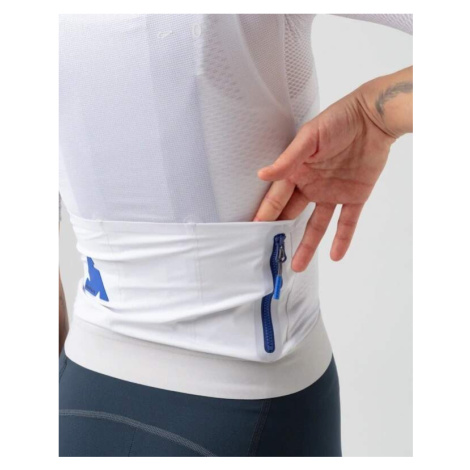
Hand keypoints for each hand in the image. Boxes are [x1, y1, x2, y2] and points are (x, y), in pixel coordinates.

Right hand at [253, 67, 411, 271]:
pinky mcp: (354, 196)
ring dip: (308, 245)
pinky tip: (335, 255)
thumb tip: (262, 174)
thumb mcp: (310, 138)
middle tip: (268, 253)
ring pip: (317, 224)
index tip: (252, 231)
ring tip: (297, 265)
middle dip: (280, 233)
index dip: (265, 214)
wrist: (374, 118)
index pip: (277, 197)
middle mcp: (311, 185)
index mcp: (297, 171)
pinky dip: (342, 239)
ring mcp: (332, 193)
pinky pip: (347, 222)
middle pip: (292, 214)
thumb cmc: (338, 120)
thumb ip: (288, 160)